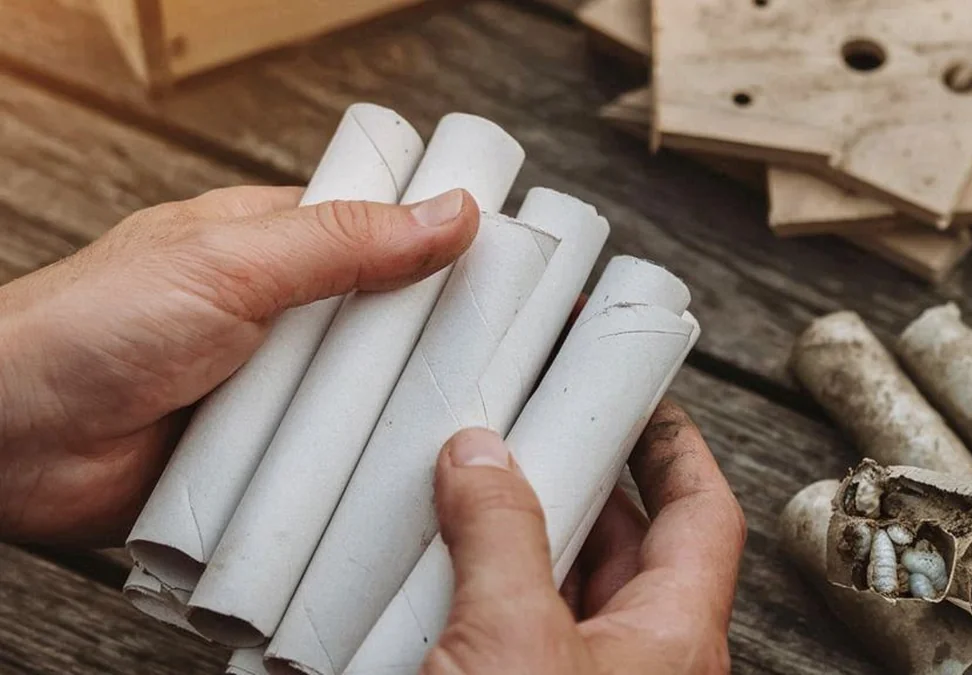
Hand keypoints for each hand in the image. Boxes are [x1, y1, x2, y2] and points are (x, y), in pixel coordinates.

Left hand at [0, 186, 478, 544]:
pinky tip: (400, 478)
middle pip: (385, 327)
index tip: (513, 274)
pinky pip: (330, 466)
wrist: (4, 443)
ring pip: (364, 403)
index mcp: (273, 248)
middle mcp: (280, 319)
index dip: (447, 251)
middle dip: (433, 345)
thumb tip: (448, 212)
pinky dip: (358, 473)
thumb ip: (342, 240)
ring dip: (396, 416)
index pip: (383, 237)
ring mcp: (272, 392)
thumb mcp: (229, 264)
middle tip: (503, 362)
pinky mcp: (261, 461)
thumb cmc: (87, 329)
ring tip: (462, 425)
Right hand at [428, 403, 745, 674]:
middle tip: (535, 432)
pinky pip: (520, 630)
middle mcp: (642, 662)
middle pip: (627, 545)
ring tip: (474, 492)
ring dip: (523, 540)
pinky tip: (439, 575)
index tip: (641, 398)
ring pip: (569, 588)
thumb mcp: (512, 639)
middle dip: (577, 484)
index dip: (675, 446)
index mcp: (675, 639)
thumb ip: (498, 537)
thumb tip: (481, 462)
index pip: (702, 512)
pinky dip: (488, 592)